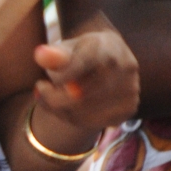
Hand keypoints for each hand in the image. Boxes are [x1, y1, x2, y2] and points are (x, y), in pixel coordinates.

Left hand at [29, 26, 138, 140]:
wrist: (110, 56)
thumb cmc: (81, 52)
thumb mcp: (66, 47)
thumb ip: (54, 54)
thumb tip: (41, 56)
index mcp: (107, 47)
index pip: (80, 66)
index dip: (57, 80)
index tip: (39, 84)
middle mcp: (125, 68)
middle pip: (79, 96)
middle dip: (53, 99)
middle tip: (41, 91)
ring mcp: (130, 89)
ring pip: (85, 114)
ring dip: (60, 110)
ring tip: (52, 98)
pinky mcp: (130, 108)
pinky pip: (95, 123)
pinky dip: (74, 119)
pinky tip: (67, 108)